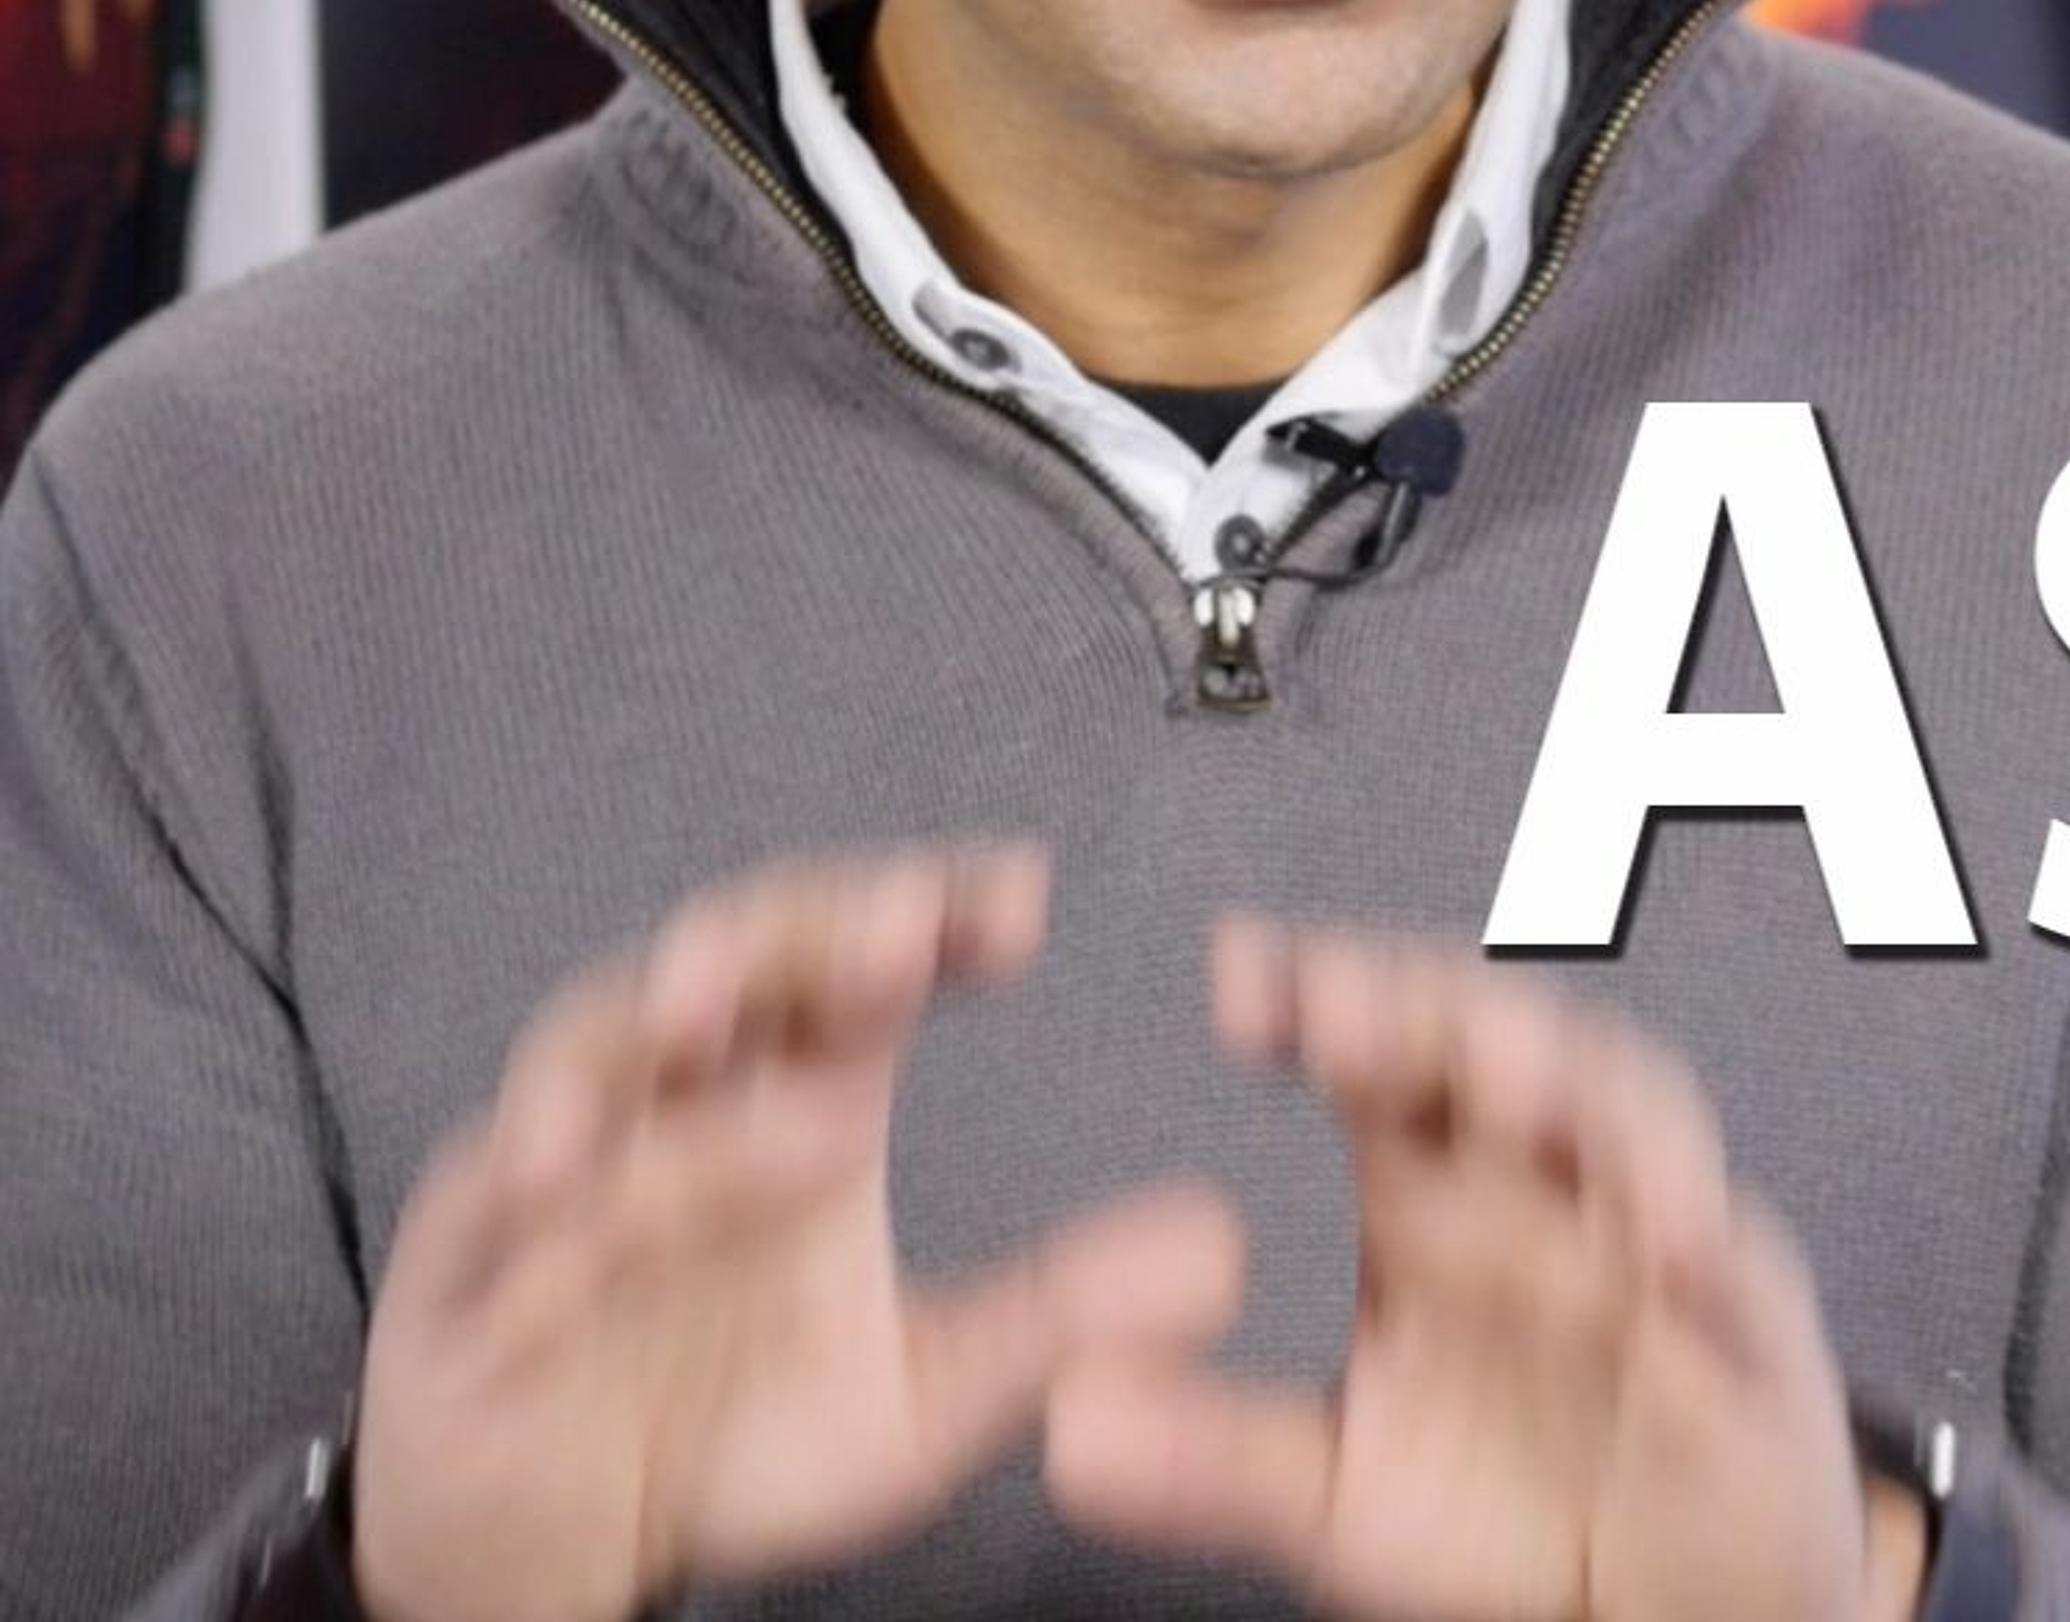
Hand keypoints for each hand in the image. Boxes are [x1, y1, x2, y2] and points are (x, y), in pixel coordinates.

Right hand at [351, 845, 1242, 1621]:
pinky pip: (494, 1205)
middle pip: (736, 956)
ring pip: (600, 1052)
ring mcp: (562, 1167)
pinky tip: (571, 1173)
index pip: (869, 959)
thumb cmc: (736, 1435)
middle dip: (805, 928)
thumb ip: (1056, 1314)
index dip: (935, 909)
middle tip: (894, 925)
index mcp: (798, 1090)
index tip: (1022, 902)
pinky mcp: (459, 1267)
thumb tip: (1220, 1249)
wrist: (566, 1559)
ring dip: (655, 1030)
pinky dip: (538, 1182)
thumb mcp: (919, 1390)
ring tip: (718, 1020)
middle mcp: (682, 1095)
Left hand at [1043, 922, 1924, 1621]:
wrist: (1673, 1598)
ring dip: (1571, 1087)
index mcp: (1424, 1178)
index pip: (1364, 1045)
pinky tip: (1669, 1239)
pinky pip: (1733, 1251)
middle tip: (1339, 1009)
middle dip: (1425, 1009)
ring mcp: (1642, 1223)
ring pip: (1619, 1102)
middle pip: (1487, 1033)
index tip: (1233, 980)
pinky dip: (1699, 1231)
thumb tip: (1065, 1421)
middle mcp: (1533, 1170)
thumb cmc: (1507, 1504)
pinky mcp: (1741, 1306)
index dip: (1308, 993)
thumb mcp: (1337, 1494)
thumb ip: (1211, 1451)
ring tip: (1506, 1089)